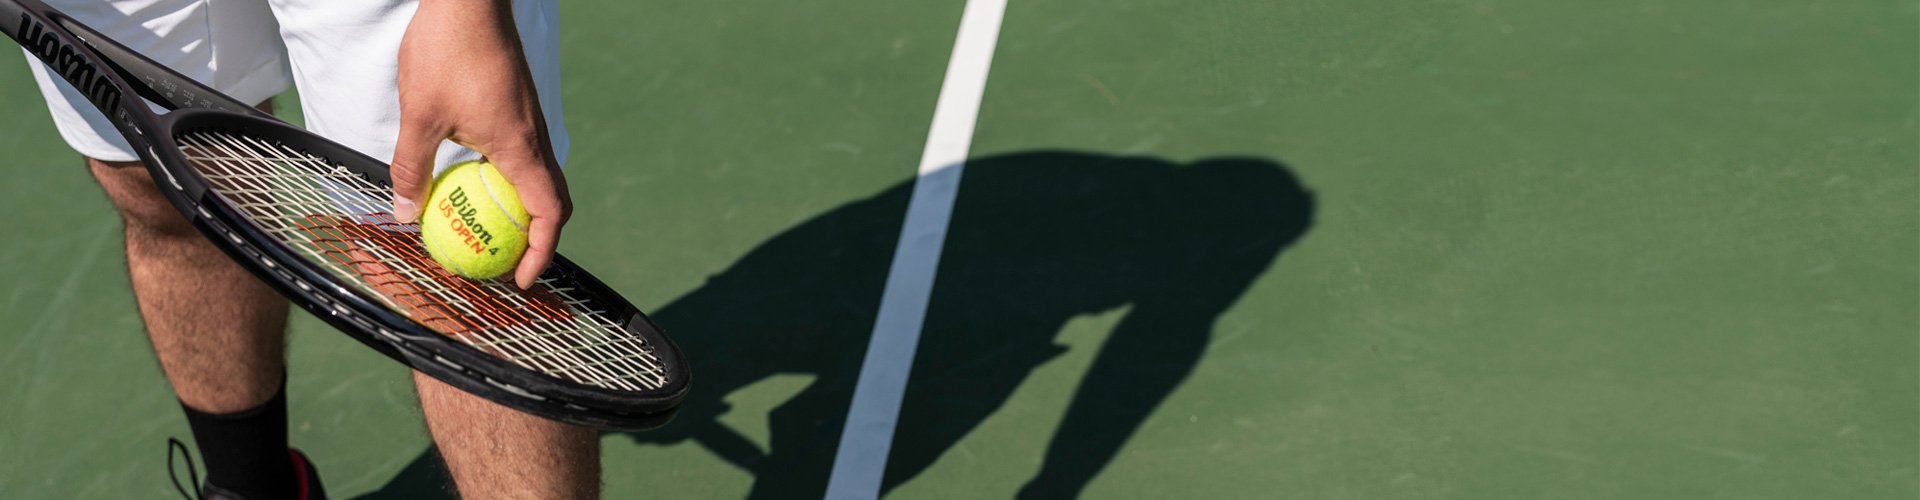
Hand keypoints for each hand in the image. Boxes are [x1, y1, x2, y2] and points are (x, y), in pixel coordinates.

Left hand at [390, 0, 568, 288]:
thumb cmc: (448, 52)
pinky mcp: (519, 107)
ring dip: (525, 211)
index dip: (540, 253)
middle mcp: (534, 137)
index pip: (548, 213)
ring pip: (541, 179)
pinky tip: (476, 183)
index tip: (520, 279)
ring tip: (492, 231)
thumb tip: (405, 213)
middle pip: (553, 201)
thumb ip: (412, 167)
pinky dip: (511, 183)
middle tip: (508, 262)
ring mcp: (530, 121)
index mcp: (519, 146)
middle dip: (538, 240)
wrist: (470, 0)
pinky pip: (525, 158)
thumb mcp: (419, 116)